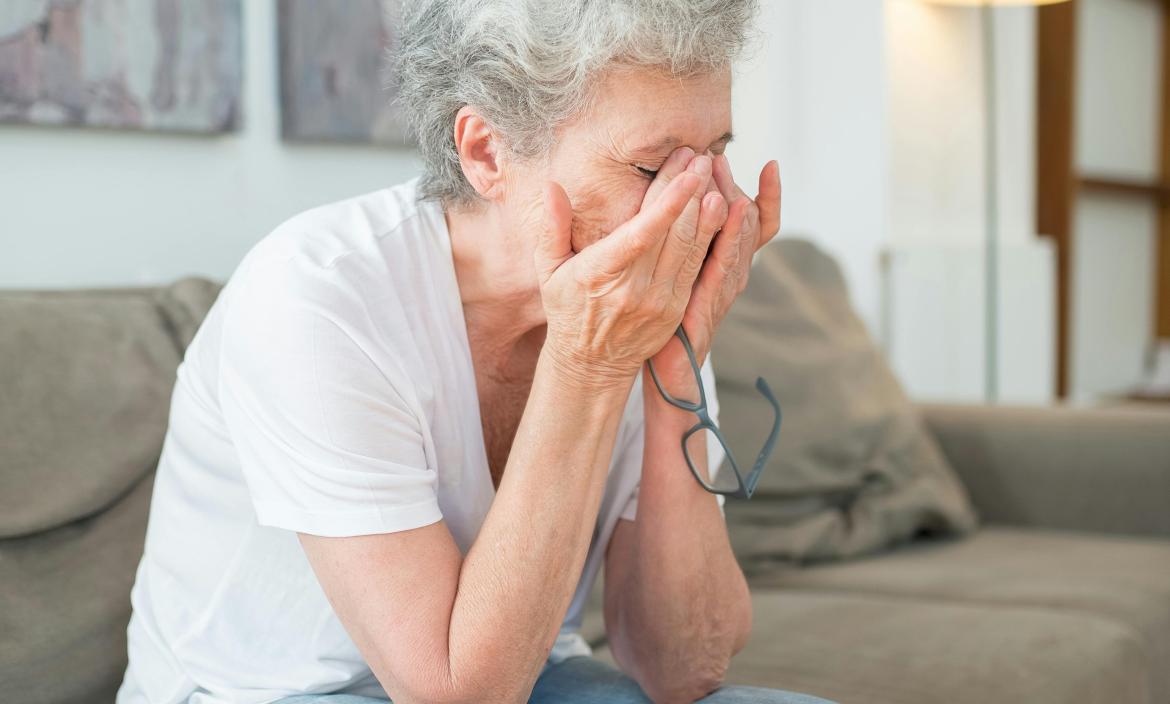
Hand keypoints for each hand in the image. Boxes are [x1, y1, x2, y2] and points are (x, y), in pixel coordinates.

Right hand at [536, 151, 727, 388]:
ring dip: (707, 209)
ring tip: (714, 173)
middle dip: (690, 190)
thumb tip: (551, 187)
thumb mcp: (549, 270)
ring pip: (691, 248)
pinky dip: (713, 236)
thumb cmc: (567, 308)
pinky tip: (720, 210)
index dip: (667, 201)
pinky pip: (699, 266)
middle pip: (672, 232)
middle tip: (701, 155)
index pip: (641, 232)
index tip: (685, 170)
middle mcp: (634, 288)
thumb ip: (552, 227)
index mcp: (601, 273)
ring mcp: (660, 301)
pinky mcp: (676, 308)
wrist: (590, 363)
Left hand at [647, 151, 780, 396]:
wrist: (668, 371)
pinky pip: (726, 263)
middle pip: (744, 219)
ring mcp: (727, 287)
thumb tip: (673, 201)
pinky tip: (730, 208)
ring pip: (740, 235)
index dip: (761, 191)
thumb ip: (679, 240)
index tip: (742, 157)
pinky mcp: (713, 301)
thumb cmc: (666, 322)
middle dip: (730, 184)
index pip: (754, 220)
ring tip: (719, 168)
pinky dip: (732, 234)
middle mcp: (732, 271)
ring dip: (731, 198)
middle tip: (714, 154)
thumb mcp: (676, 276)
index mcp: (723, 262)